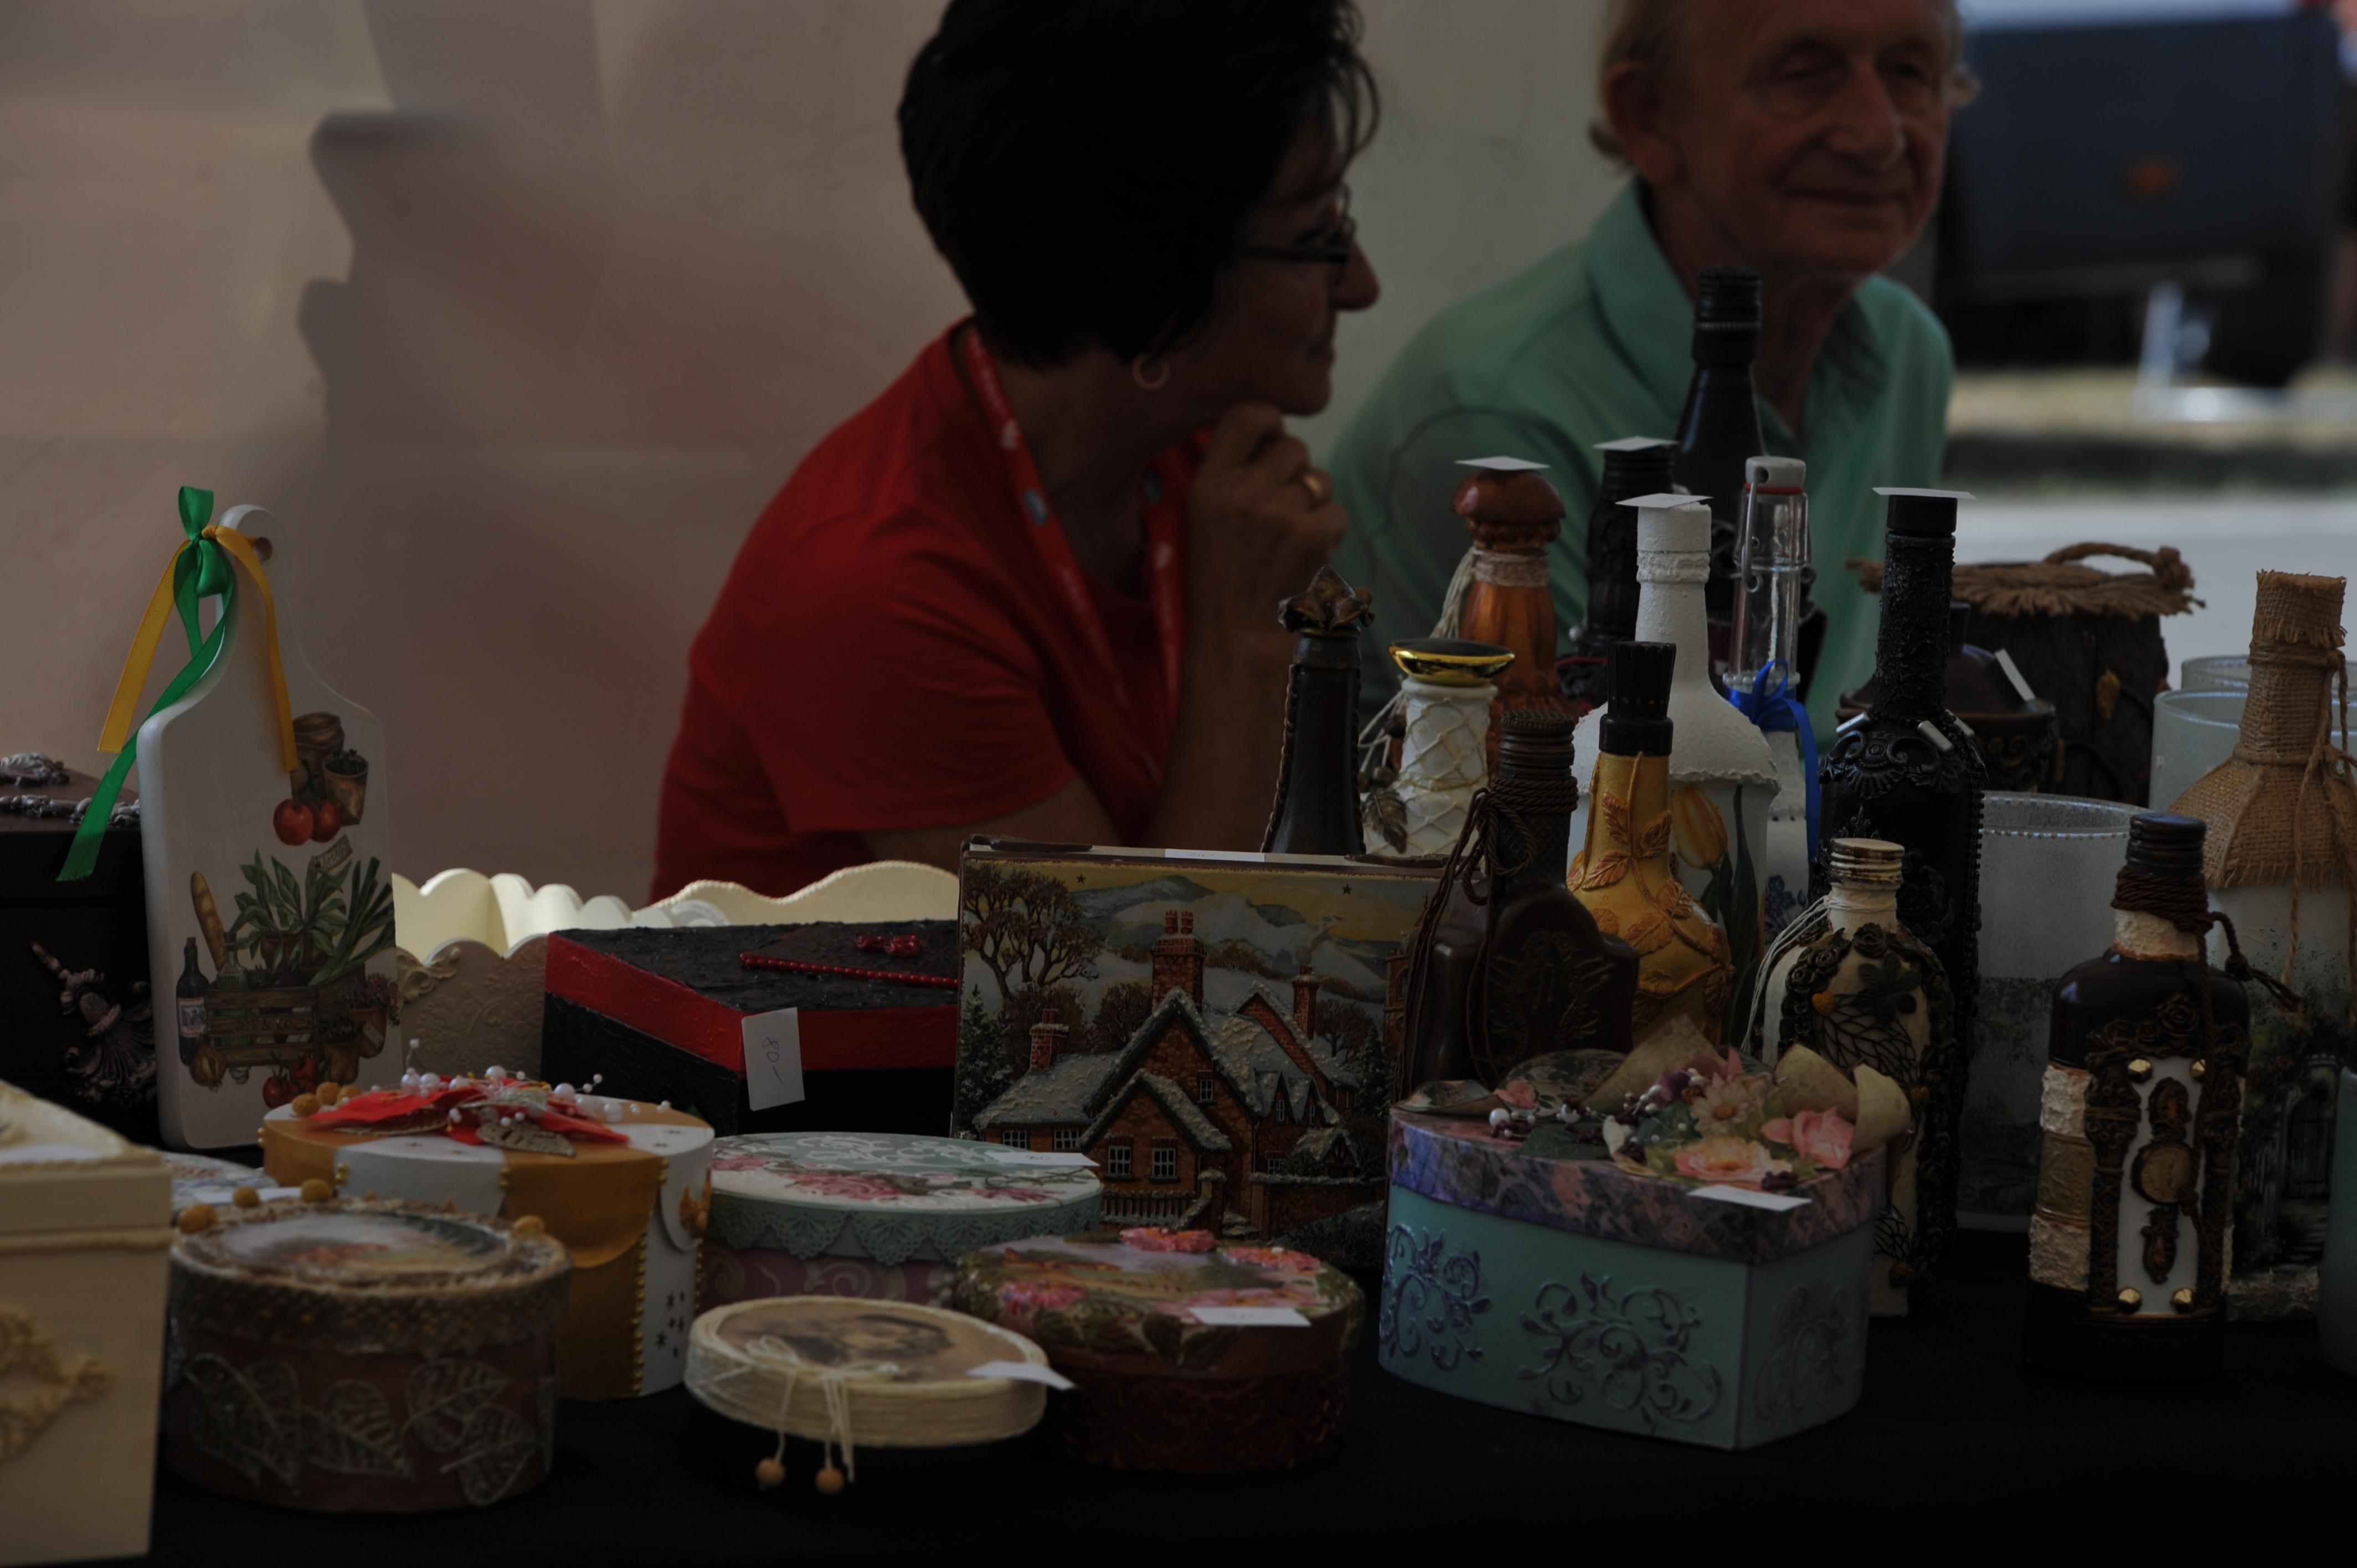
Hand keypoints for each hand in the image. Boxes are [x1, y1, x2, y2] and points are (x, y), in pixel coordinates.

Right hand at [1186, 402, 1345, 645]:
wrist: (1240, 641)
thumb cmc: (1224, 581)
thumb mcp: (1204, 520)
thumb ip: (1230, 473)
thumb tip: (1271, 433)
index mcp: (1208, 484)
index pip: (1248, 414)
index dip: (1269, 423)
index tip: (1270, 441)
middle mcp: (1242, 492)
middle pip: (1292, 446)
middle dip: (1293, 473)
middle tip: (1278, 509)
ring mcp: (1280, 513)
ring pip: (1319, 479)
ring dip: (1312, 504)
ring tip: (1287, 540)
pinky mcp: (1314, 535)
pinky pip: (1336, 512)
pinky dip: (1327, 534)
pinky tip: (1303, 559)